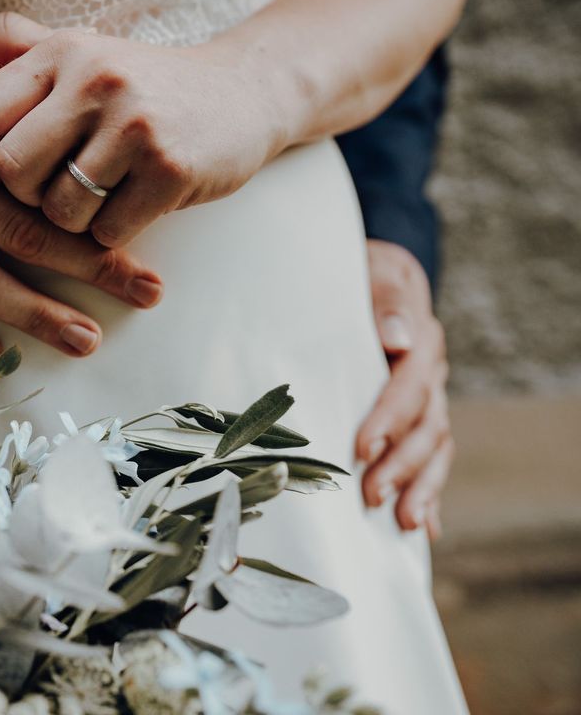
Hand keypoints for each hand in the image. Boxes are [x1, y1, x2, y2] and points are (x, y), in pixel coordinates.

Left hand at [0, 30, 288, 246]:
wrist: (245, 93)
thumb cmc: (141, 95)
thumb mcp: (81, 67)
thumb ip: (21, 92)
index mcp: (58, 53)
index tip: (2, 176)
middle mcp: (93, 80)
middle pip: (10, 171)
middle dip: (24, 200)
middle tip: (54, 194)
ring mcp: (135, 124)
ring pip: (58, 210)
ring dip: (74, 222)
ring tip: (103, 196)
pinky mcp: (170, 168)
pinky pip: (107, 231)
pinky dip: (113, 233)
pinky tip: (135, 204)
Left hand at [356, 240, 453, 538]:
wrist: (372, 276)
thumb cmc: (362, 274)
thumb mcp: (373, 271)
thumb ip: (385, 298)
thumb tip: (398, 338)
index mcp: (421, 341)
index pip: (408, 386)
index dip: (388, 418)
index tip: (362, 447)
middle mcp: (430, 374)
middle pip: (426, 426)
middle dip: (401, 464)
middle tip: (372, 495)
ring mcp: (428, 399)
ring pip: (434, 449)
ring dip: (420, 488)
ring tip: (402, 521)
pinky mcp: (417, 418)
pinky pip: (431, 459)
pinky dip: (430, 493)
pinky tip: (423, 527)